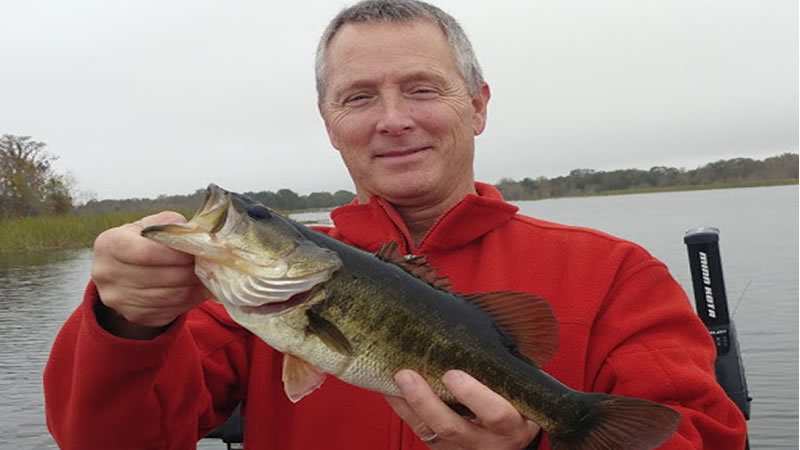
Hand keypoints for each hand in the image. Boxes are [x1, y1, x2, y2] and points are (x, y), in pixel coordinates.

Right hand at [91, 211, 209, 330]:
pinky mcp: (134, 315)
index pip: (146, 253)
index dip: (176, 254)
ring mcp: (118, 299)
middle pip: (160, 276)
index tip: (196, 250)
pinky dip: (189, 300)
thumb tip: (197, 236)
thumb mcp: (150, 226)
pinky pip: (169, 310)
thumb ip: (170, 226)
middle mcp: (107, 273)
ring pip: (168, 296)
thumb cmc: (141, 242)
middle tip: (207, 264)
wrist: (124, 271)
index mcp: (109, 244)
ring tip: (206, 276)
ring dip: (193, 286)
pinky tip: (198, 289)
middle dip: (189, 270)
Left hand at [385, 369, 539, 448]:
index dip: (473, 395)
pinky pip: (420, 432)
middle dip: (427, 401)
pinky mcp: (445, 449)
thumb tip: (479, 324)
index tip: (452, 374)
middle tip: (407, 375)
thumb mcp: (521, 390)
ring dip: (409, 404)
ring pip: (431, 431)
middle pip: (453, 426)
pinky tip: (390, 388)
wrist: (511, 438)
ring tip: (395, 377)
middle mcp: (489, 442)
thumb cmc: (517, 401)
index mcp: (515, 424)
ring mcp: (463, 448)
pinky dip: (403, 409)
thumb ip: (506, 370)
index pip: (496, 413)